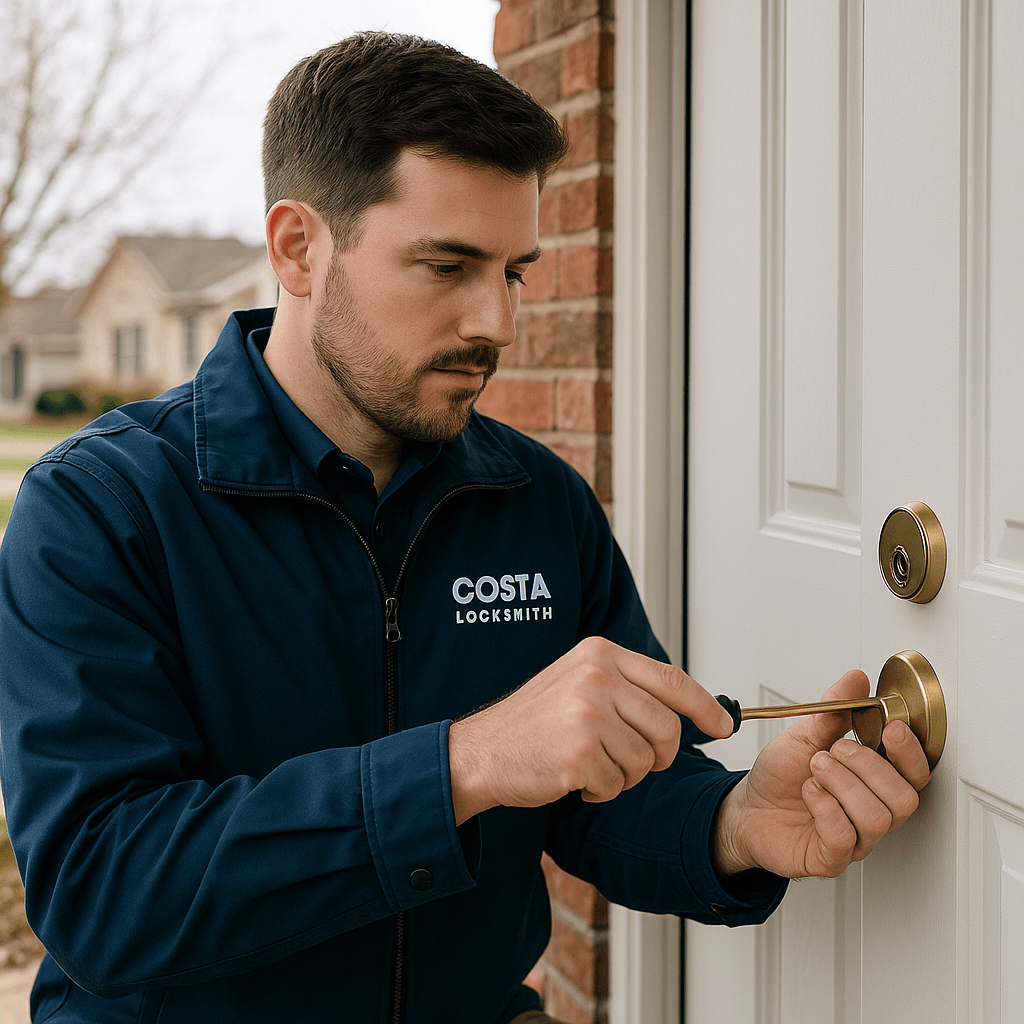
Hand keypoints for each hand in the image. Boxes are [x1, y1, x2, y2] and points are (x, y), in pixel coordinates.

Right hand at [448, 636, 733, 823]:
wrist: (481, 751)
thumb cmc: (532, 721)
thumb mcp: (578, 680)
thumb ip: (627, 685)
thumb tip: (686, 706)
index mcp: (600, 654)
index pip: (672, 680)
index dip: (706, 707)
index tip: (724, 725)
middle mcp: (596, 677)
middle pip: (667, 728)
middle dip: (657, 756)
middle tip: (632, 761)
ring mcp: (588, 715)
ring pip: (644, 762)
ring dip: (623, 775)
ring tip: (588, 763)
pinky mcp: (579, 755)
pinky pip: (617, 785)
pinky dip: (601, 791)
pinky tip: (573, 777)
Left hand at [711, 670, 931, 879]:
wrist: (747, 806)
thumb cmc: (782, 775)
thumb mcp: (806, 734)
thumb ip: (834, 710)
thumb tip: (857, 679)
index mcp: (875, 780)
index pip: (915, 773)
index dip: (910, 752)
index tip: (891, 728)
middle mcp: (873, 811)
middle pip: (904, 798)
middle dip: (867, 766)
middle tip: (833, 750)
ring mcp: (856, 839)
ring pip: (877, 818)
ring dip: (842, 784)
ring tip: (815, 769)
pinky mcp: (832, 859)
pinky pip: (845, 837)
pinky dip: (824, 807)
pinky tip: (809, 793)